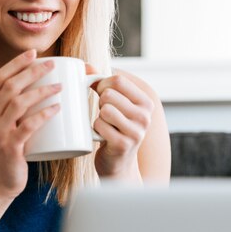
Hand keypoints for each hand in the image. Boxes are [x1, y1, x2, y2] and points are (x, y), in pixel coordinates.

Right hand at [0, 50, 61, 199]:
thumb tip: (42, 86)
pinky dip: (43, 115)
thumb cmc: (9, 150)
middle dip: (32, 71)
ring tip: (60, 86)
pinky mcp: (10, 147)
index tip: (34, 53)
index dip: (16, 63)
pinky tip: (57, 108)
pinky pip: (27, 126)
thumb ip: (15, 108)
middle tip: (53, 64)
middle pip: (9, 86)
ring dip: (41, 91)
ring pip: (18, 103)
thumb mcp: (5, 125)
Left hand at [87, 66, 154, 180]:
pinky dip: (95, 129)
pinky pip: (99, 125)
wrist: (117, 164)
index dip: (102, 84)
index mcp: (145, 102)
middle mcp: (145, 116)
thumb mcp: (113, 104)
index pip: (118, 80)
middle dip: (100, 102)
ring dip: (98, 116)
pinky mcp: (123, 144)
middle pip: (109, 94)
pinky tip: (102, 136)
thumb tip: (85, 67)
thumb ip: (100, 82)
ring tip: (105, 125)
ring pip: (104, 109)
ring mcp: (136, 131)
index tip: (101, 95)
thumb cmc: (113, 127)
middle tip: (104, 113)